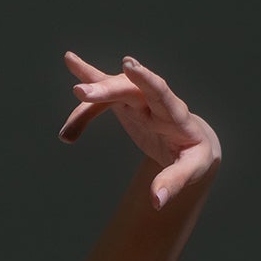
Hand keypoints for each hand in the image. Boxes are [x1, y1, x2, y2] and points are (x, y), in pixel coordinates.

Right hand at [57, 52, 220, 209]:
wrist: (190, 142)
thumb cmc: (193, 156)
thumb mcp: (192, 170)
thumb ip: (174, 182)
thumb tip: (156, 202)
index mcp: (176, 116)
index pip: (162, 94)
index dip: (146, 80)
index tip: (129, 65)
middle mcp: (156, 101)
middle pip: (131, 90)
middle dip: (107, 91)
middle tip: (81, 93)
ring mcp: (140, 98)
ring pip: (112, 91)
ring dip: (89, 101)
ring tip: (66, 134)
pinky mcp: (127, 101)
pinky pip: (104, 90)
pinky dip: (87, 78)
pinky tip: (70, 59)